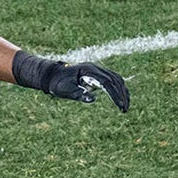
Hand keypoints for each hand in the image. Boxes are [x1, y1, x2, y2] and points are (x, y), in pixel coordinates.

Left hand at [13, 51, 129, 112]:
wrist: (52, 75)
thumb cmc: (57, 83)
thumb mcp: (65, 90)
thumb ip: (78, 94)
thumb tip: (93, 99)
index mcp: (88, 70)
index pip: (107, 82)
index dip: (115, 94)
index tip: (120, 106)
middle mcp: (95, 68)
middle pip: (115, 80)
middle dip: (121, 95)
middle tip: (124, 109)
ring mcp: (98, 70)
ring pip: (117, 79)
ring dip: (123, 92)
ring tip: (125, 107)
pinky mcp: (98, 74)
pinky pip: (113, 80)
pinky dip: (119, 89)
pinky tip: (121, 99)